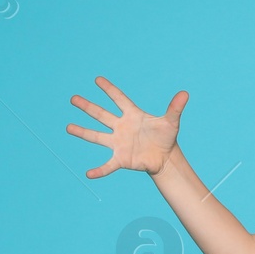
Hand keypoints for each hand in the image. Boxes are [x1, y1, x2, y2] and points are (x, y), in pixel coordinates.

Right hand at [67, 77, 187, 177]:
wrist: (164, 158)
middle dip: (87, 107)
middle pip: (101, 114)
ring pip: (97, 136)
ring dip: (83, 132)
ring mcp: (119, 143)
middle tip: (73, 98)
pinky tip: (89, 174)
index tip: (97, 79)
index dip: (109, 89)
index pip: (119, 99)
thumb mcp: (170, 122)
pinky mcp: (121, 158)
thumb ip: (175, 108)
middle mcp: (121, 127)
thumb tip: (185, 93)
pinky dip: (99, 170)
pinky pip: (108, 165)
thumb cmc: (166, 137)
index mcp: (132, 115)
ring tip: (68, 127)